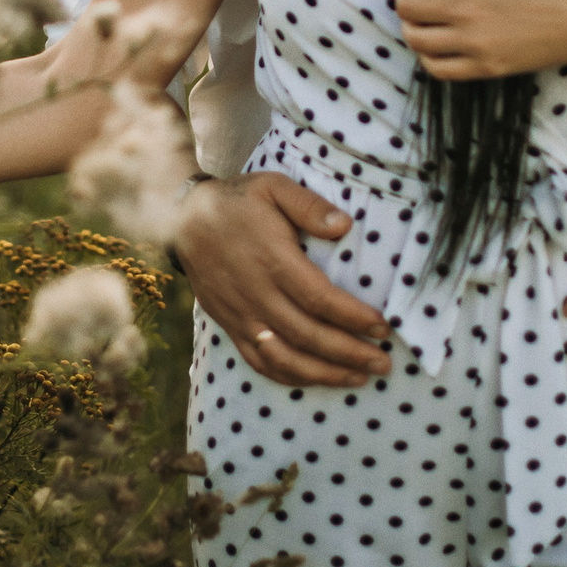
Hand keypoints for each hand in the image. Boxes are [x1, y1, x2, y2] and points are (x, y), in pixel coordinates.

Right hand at [178, 173, 394, 386]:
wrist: (182, 220)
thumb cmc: (237, 202)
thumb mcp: (273, 186)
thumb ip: (309, 205)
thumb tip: (346, 225)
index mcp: (272, 260)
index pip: (319, 299)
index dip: (353, 318)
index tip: (382, 328)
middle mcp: (256, 294)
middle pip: (308, 335)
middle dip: (349, 353)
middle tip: (383, 365)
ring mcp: (241, 315)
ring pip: (285, 357)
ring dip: (324, 374)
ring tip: (359, 379)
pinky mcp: (229, 326)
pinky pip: (260, 362)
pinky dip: (290, 377)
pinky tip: (316, 380)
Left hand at [384, 0, 566, 81]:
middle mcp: (465, 8)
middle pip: (406, 8)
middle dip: (406, 0)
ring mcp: (475, 41)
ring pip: (416, 39)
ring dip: (413, 29)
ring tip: (425, 22)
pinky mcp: (487, 67)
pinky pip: (437, 68)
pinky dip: (429, 57)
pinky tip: (438, 46)